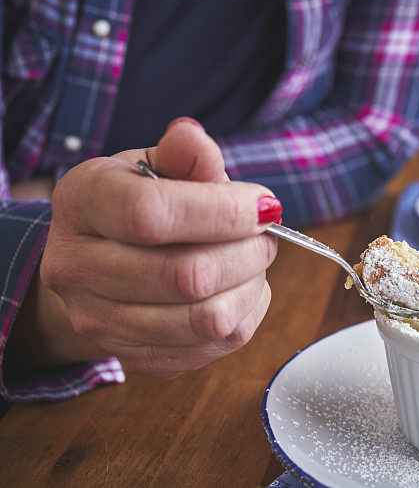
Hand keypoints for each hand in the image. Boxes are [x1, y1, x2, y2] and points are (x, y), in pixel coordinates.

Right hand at [11, 118, 280, 378]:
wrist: (103, 261)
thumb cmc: (140, 203)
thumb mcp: (157, 165)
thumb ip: (184, 155)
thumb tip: (193, 137)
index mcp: (81, 203)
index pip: (151, 215)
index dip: (223, 211)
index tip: (264, 205)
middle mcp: (75, 268)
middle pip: (186, 276)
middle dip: (249, 251)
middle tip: (265, 233)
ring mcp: (101, 321)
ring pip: (207, 318)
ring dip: (251, 285)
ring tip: (252, 259)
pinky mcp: (137, 357)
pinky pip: (217, 345)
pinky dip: (246, 312)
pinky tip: (238, 288)